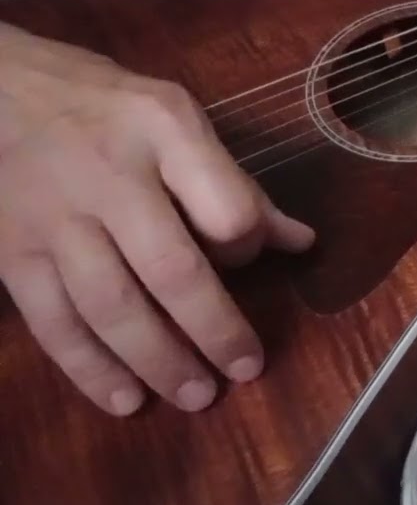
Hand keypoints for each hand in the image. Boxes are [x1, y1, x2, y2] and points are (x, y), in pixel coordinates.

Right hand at [0, 28, 314, 415]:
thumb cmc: (101, 105)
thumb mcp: (174, 115)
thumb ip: (233, 182)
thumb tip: (300, 241)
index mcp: (163, 130)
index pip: (225, 206)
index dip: (249, 245)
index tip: (257, 261)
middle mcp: (109, 177)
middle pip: (170, 269)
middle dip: (214, 329)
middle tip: (246, 371)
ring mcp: (55, 220)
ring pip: (111, 307)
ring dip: (159, 361)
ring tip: (198, 397)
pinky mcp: (12, 254)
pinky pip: (54, 322)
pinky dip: (91, 368)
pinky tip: (126, 400)